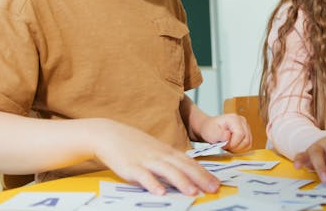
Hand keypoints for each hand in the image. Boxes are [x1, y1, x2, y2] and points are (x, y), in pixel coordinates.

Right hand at [93, 119, 219, 195]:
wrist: (109, 133)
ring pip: (167, 170)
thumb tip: (186, 175)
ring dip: (181, 182)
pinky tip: (160, 192)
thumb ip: (170, 161)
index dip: (204, 173)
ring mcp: (146, 160)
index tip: (217, 183)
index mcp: (167, 151)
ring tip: (192, 192)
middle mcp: (160, 154)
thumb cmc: (134, 144)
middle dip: (200, 178)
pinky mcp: (131, 166)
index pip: (190, 163)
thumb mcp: (155, 150)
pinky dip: (152, 183)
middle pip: (183, 166)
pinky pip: (143, 176)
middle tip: (213, 189)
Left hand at [197, 114, 251, 152]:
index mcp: (233, 118)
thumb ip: (218, 134)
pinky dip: (240, 148)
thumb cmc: (210, 129)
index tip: (224, 145)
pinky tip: (232, 146)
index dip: (233, 143)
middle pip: (246, 140)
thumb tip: (228, 135)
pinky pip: (248, 145)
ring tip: (228, 145)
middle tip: (225, 145)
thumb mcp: (210, 132)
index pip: (240, 134)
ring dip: (238, 148)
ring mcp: (246, 126)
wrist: (210, 128)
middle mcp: (242, 121)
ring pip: (248, 143)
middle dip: (235, 147)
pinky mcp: (247, 132)